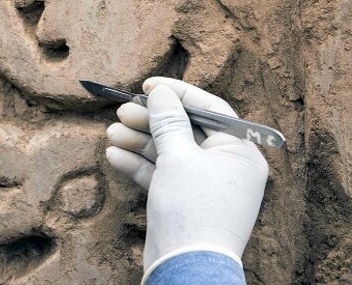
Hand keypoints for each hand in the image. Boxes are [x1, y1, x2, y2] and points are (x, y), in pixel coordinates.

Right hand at [105, 77, 268, 273]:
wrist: (185, 269)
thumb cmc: (192, 210)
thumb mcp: (178, 157)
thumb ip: (168, 121)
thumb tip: (161, 92)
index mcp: (239, 152)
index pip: (210, 109)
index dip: (179, 94)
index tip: (149, 85)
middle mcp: (225, 167)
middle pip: (185, 130)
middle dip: (150, 120)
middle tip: (123, 110)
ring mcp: (203, 185)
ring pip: (169, 152)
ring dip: (139, 141)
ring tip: (112, 133)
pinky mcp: (183, 201)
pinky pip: (161, 173)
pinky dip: (139, 164)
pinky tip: (114, 155)